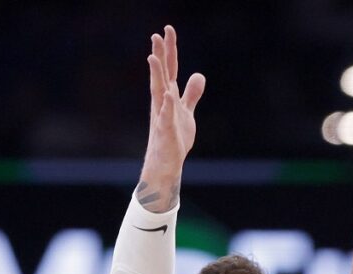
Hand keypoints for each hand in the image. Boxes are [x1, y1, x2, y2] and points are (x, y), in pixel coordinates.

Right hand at [141, 26, 204, 182]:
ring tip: (153, 57)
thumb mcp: (187, 112)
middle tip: (157, 34)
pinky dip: (168, 106)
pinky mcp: (167, 132)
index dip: (169, 51)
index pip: (169, 69)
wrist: (167, 164)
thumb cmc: (174, 138)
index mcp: (168, 97)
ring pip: (159, 92)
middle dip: (160, 55)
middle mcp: (162, 103)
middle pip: (162, 75)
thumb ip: (191, 94)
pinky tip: (169, 94)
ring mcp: (162, 116)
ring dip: (156, 75)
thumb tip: (198, 75)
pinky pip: (167, 117)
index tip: (167, 30)